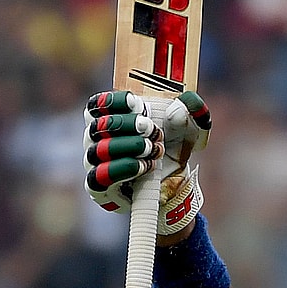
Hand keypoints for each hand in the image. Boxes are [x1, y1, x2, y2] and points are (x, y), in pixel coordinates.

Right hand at [84, 91, 211, 234]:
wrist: (175, 179)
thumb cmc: (173, 143)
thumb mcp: (190, 123)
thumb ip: (191, 108)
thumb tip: (179, 106)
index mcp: (111, 115)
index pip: (98, 103)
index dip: (116, 102)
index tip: (140, 105)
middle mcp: (96, 138)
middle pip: (99, 126)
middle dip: (129, 125)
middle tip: (153, 130)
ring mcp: (94, 162)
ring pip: (100, 151)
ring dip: (131, 147)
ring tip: (155, 150)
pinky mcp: (98, 185)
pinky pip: (101, 176)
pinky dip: (126, 168)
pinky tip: (146, 166)